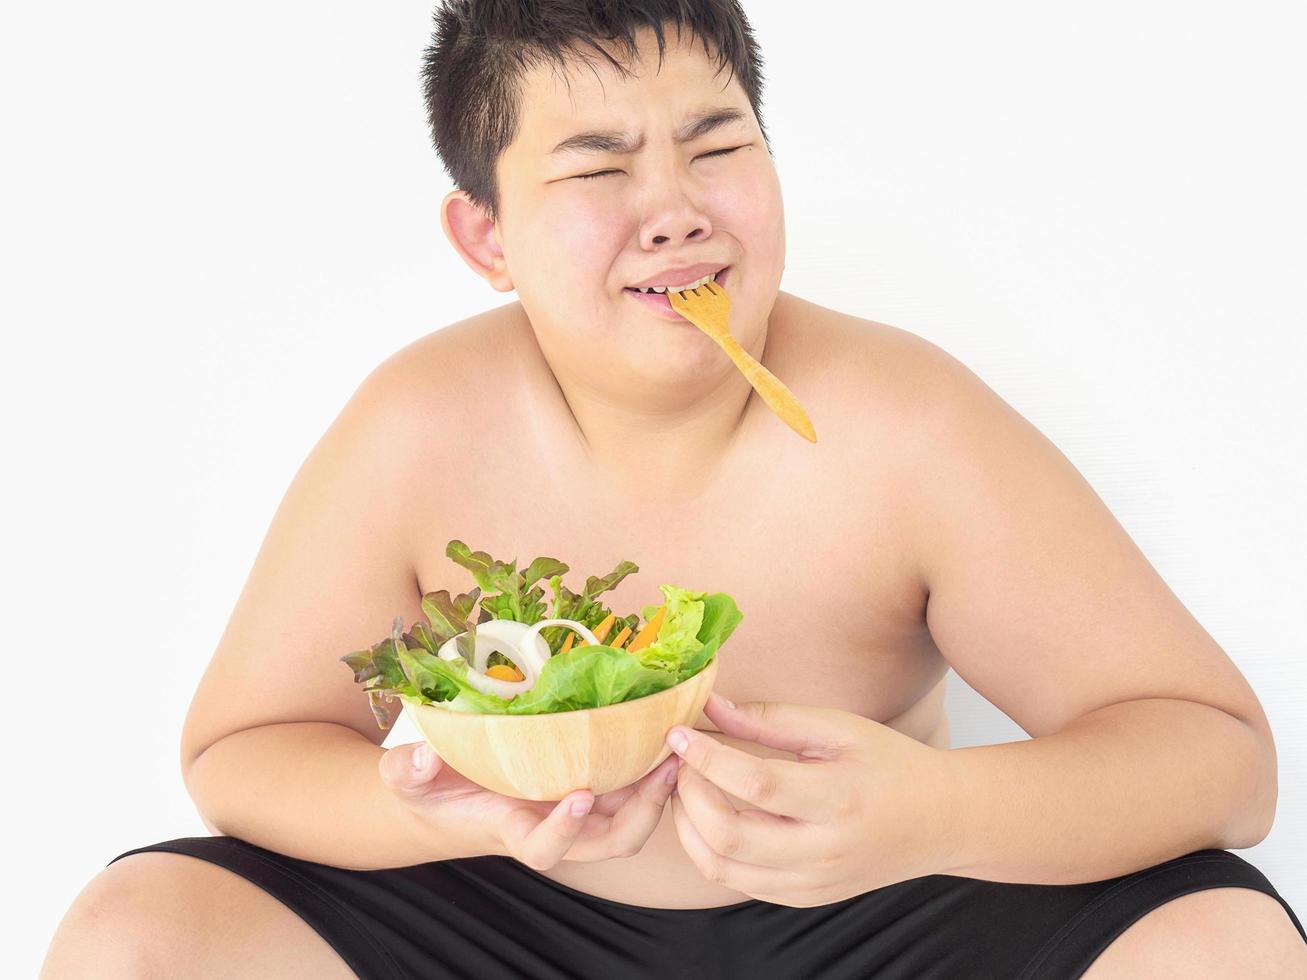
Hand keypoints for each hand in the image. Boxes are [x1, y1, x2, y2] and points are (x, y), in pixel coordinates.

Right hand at [379, 741, 680, 869]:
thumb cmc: (429, 790)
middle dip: (641, 815)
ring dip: (657, 792)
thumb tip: (423, 756)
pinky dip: (650, 769)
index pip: (544, 849)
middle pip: (609, 843)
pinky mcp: (587, 784)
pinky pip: (628, 788)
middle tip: (661, 771)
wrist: (446, 797)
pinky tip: (664, 735)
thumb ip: (409, 770)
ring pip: (629, 819)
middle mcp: (552, 825)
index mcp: (511, 828)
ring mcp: (574, 808)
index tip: (578, 795)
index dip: (564, 831)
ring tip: (675, 751)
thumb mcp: (408, 779)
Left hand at [666, 692, 957, 906]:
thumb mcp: (838, 728)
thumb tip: (711, 706)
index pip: (755, 784)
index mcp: (838, 799)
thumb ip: (770, 720)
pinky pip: (738, 882)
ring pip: (722, 868)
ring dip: (689, 827)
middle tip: (682, 762)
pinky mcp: (804, 898)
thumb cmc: (890, 764)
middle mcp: (824, 850)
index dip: (708, 759)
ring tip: (688, 788)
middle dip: (689, 794)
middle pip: (728, 835)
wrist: (940, 821)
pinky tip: (711, 815)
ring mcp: (813, 882)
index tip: (679, 734)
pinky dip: (711, 849)